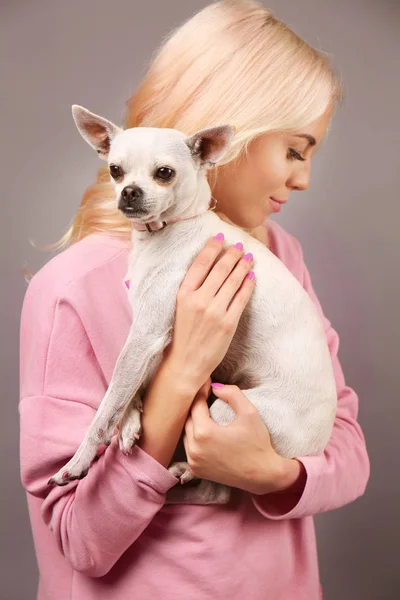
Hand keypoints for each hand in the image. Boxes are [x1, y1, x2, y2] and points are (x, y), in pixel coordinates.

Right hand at [163, 234, 254, 391]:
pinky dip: (248, 284)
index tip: (220, 237)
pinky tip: (252, 276)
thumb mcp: (179, 307)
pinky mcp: (228, 323)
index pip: (200, 263)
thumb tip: (207, 267)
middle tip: (239, 245)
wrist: (185, 363)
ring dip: (243, 265)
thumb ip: (191, 289)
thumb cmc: (182, 334)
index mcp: (183, 294)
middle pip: (220, 269)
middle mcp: (199, 300)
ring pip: (233, 281)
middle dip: (232, 254)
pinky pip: (241, 298)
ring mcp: (214, 312)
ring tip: (248, 257)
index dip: (212, 247)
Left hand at [183, 380, 304, 494]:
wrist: (263, 475)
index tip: (207, 382)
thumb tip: (215, 386)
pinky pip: (189, 447)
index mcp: (204, 433)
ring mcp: (193, 461)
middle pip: (187, 418)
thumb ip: (232, 394)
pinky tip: (203, 430)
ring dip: (193, 421)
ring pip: (186, 433)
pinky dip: (193, 437)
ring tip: (203, 410)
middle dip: (196, 405)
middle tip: (205, 394)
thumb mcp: (250, 413)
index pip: (196, 405)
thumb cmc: (258, 443)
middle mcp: (194, 448)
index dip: (201, 391)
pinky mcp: (196, 470)